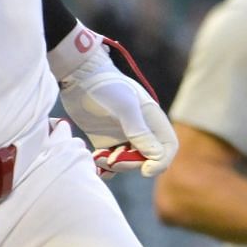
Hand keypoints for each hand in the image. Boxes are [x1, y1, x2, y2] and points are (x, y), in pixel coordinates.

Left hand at [51, 32, 177, 176]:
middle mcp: (142, 130)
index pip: (168, 148)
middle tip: (112, 159)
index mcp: (153, 120)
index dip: (161, 162)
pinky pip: (111, 162)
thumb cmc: (106, 88)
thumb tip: (157, 157)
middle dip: (132, 163)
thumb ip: (140, 132)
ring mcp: (123, 136)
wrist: (79, 76)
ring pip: (128, 162)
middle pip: (147, 159)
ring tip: (98, 157)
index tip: (145, 171)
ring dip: (115, 165)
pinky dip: (105, 167)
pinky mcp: (106, 141)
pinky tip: (95, 162)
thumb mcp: (125, 109)